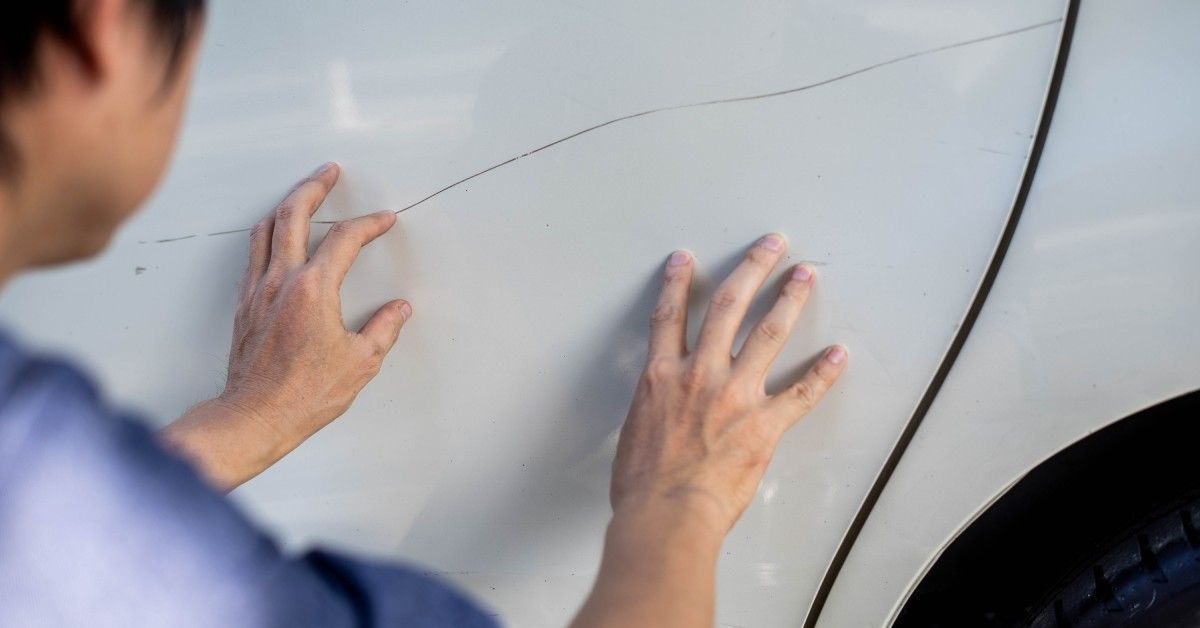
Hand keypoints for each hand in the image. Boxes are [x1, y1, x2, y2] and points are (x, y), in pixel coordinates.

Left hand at [160, 163, 409, 489]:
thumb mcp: (360, 363)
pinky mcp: (244, 305)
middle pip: (294, 214)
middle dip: (314, 187)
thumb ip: (383, 330)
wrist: (255, 416)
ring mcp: (258, 291)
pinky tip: (273, 235)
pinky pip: (252, 253)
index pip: (343, 240)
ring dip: (286, 204)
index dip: (368, 224)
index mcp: (313, 290)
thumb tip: (398, 310)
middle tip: (329, 172)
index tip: (383, 220)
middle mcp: (281, 281)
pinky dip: (266, 233)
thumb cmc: (303, 395)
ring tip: (300, 194)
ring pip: (266, 228)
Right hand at [573, 234, 845, 627]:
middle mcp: (700, 374)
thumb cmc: (643, 487)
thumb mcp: (634, 435)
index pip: (669, 315)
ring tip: (804, 276)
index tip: (686, 259)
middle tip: (769, 245)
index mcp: (662, 376)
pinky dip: (823, 374)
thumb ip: (653, 412)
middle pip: (727, 305)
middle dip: (751, 269)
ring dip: (789, 299)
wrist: (665, 514)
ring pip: (768, 333)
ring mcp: (735, 395)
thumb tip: (661, 415)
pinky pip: (801, 393)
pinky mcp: (763, 424)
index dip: (677, 282)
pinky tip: (839, 355)